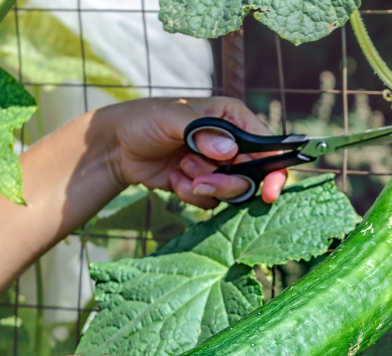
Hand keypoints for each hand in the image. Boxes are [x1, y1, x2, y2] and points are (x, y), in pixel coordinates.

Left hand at [97, 97, 287, 207]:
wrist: (118, 146)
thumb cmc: (145, 120)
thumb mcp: (171, 118)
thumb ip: (202, 132)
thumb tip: (228, 151)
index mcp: (232, 118)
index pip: (267, 145)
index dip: (274, 169)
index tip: (270, 192)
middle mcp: (231, 142)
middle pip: (252, 175)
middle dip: (225, 182)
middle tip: (199, 178)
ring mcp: (218, 165)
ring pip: (231, 191)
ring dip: (204, 186)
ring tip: (181, 171)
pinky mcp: (204, 184)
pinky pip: (210, 202)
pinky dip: (190, 194)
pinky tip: (173, 178)